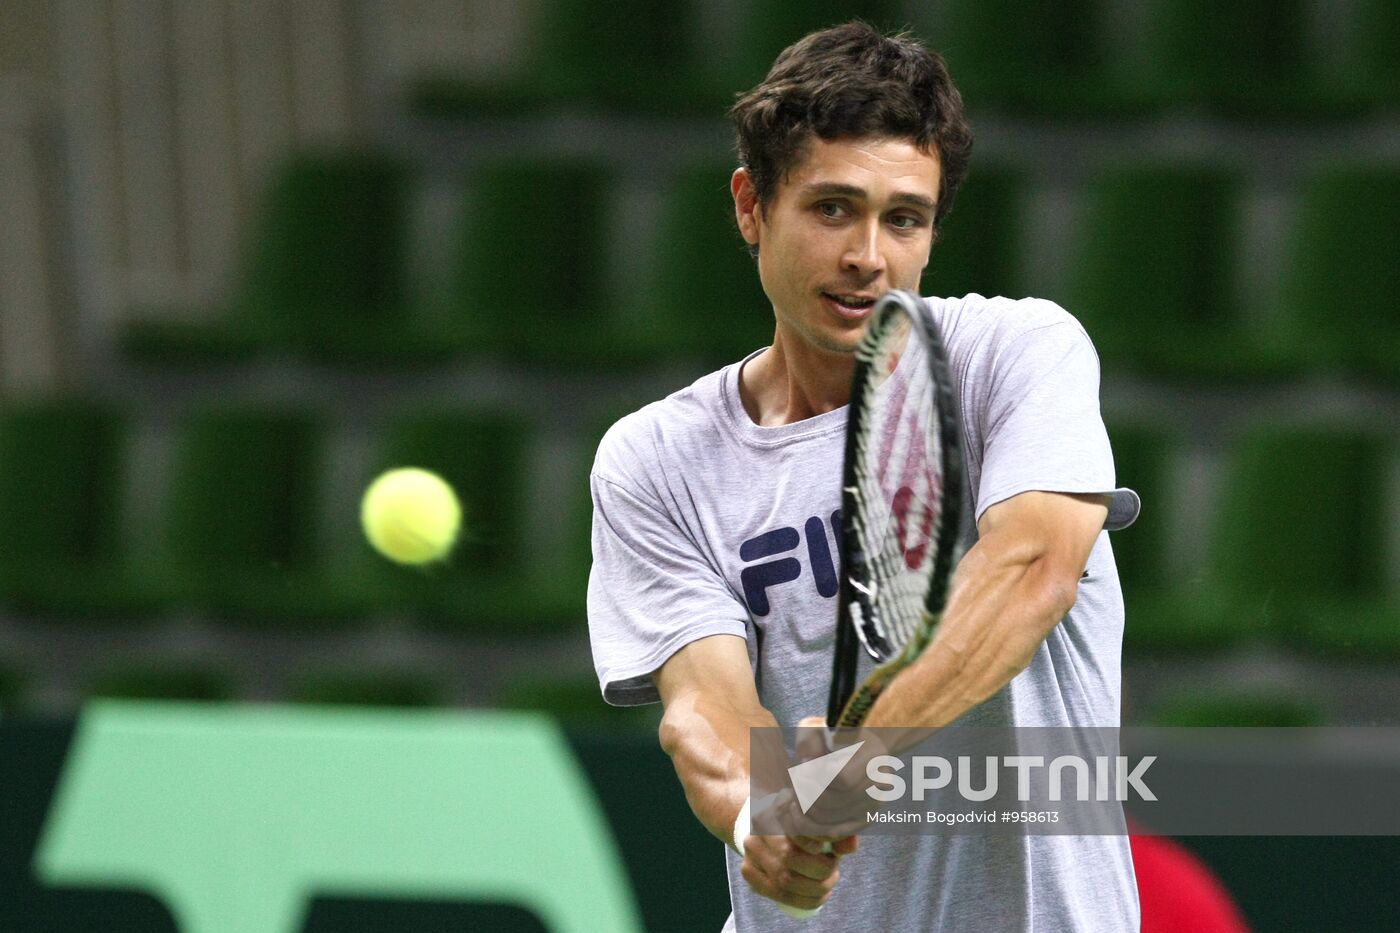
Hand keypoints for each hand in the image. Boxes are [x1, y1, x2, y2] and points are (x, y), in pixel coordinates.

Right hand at [736, 821, 857, 913]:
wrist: (763, 826)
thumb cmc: (799, 823)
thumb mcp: (817, 820)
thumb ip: (836, 830)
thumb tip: (852, 845)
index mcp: (776, 807)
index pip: (799, 828)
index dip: (819, 844)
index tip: (834, 852)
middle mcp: (758, 827)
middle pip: (789, 856)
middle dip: (820, 871)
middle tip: (834, 871)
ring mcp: (750, 851)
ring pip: (783, 880)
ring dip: (814, 889)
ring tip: (829, 884)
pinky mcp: (748, 871)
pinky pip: (776, 894)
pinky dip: (803, 901)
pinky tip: (819, 898)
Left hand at [792, 715, 892, 837]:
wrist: (859, 748)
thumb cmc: (833, 736)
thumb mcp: (818, 729)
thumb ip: (810, 743)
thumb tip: (807, 765)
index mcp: (874, 758)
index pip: (842, 779)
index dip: (815, 775)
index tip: (803, 763)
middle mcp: (880, 786)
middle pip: (833, 802)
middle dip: (805, 792)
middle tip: (795, 779)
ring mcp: (874, 805)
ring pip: (829, 819)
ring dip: (804, 807)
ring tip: (795, 791)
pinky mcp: (865, 820)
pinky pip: (832, 831)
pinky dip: (810, 824)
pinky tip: (798, 809)